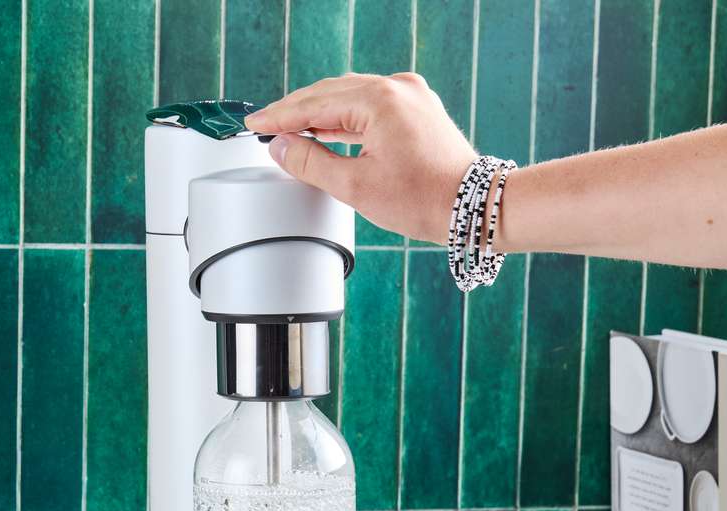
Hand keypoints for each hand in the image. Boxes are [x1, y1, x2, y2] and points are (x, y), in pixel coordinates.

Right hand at [245, 73, 476, 244]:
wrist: (472, 207)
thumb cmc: (423, 199)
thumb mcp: (355, 186)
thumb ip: (310, 163)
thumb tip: (281, 147)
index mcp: (380, 100)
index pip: (314, 104)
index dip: (280, 116)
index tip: (254, 124)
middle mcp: (397, 88)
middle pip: (330, 93)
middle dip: (296, 111)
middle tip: (266, 127)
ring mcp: (410, 95)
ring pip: (350, 97)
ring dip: (320, 114)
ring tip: (291, 131)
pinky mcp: (418, 108)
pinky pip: (370, 105)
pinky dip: (345, 118)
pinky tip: (327, 130)